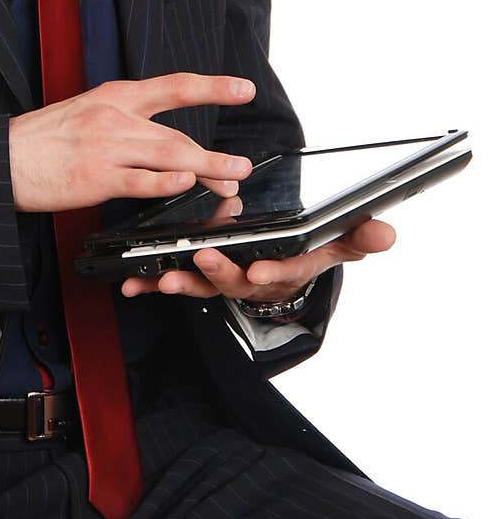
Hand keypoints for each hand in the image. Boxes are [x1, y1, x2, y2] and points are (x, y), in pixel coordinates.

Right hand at [8, 72, 256, 211]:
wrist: (3, 158)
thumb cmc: (45, 139)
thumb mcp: (87, 111)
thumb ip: (127, 121)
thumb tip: (168, 143)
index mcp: (115, 96)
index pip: (174, 86)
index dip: (213, 87)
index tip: (244, 89)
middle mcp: (114, 116)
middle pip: (177, 133)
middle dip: (215, 154)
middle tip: (242, 167)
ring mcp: (105, 147)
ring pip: (167, 156)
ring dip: (205, 169)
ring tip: (230, 180)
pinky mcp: (95, 177)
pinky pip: (138, 181)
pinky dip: (164, 182)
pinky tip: (184, 183)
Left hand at [121, 217, 396, 304]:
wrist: (280, 268)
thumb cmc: (306, 251)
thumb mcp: (335, 243)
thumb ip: (358, 238)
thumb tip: (386, 232)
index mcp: (283, 270)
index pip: (282, 273)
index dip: (273, 272)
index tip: (261, 267)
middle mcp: (250, 280)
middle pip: (234, 281)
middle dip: (219, 273)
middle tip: (203, 260)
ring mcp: (221, 281)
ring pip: (201, 286)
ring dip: (180, 282)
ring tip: (163, 278)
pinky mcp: (196, 277)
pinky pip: (173, 281)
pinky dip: (152, 283)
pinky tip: (131, 284)